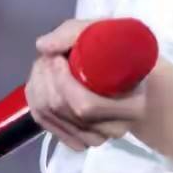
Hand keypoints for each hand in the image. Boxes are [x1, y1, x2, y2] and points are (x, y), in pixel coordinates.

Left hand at [25, 18, 149, 152]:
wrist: (135, 78)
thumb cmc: (125, 52)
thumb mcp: (109, 32)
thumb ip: (76, 33)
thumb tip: (42, 46)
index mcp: (133, 104)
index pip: (86, 106)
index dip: (64, 81)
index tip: (59, 56)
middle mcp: (115, 128)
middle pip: (63, 110)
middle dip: (46, 78)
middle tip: (49, 56)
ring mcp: (96, 138)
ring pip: (49, 116)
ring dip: (38, 86)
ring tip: (46, 64)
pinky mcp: (79, 140)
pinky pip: (45, 123)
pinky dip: (36, 99)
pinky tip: (44, 82)